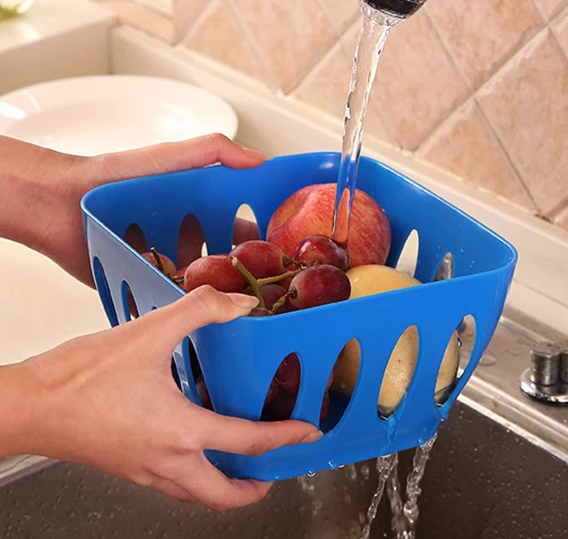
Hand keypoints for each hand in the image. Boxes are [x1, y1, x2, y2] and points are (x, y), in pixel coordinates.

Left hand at [0, 134, 266, 285]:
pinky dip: (180, 309)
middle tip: (262, 292)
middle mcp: (183, 239)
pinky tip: (195, 317)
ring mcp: (162, 265)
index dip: (260, 241)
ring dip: (214, 295)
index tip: (280, 255)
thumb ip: (215, 151)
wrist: (59, 205)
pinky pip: (166, 301)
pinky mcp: (139, 286)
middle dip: (242, 276)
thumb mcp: (170, 158)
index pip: (238, 229)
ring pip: (199, 286)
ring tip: (233, 308)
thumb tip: (262, 160)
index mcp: (196, 210)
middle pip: (223, 262)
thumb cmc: (114, 177)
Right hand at [2, 286, 320, 509]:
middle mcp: (166, 461)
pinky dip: (194, 472)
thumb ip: (201, 310)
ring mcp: (143, 470)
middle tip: (274, 473)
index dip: (285, 438)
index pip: (248, 443)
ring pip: (194, 493)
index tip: (307, 434)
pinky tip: (191, 442)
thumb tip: (242, 304)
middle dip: (254, 490)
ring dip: (223, 485)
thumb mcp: (150, 331)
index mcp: (181, 432)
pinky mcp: (125, 466)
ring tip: (239, 464)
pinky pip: (170, 481)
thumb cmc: (80, 377)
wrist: (26, 406)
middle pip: (221, 495)